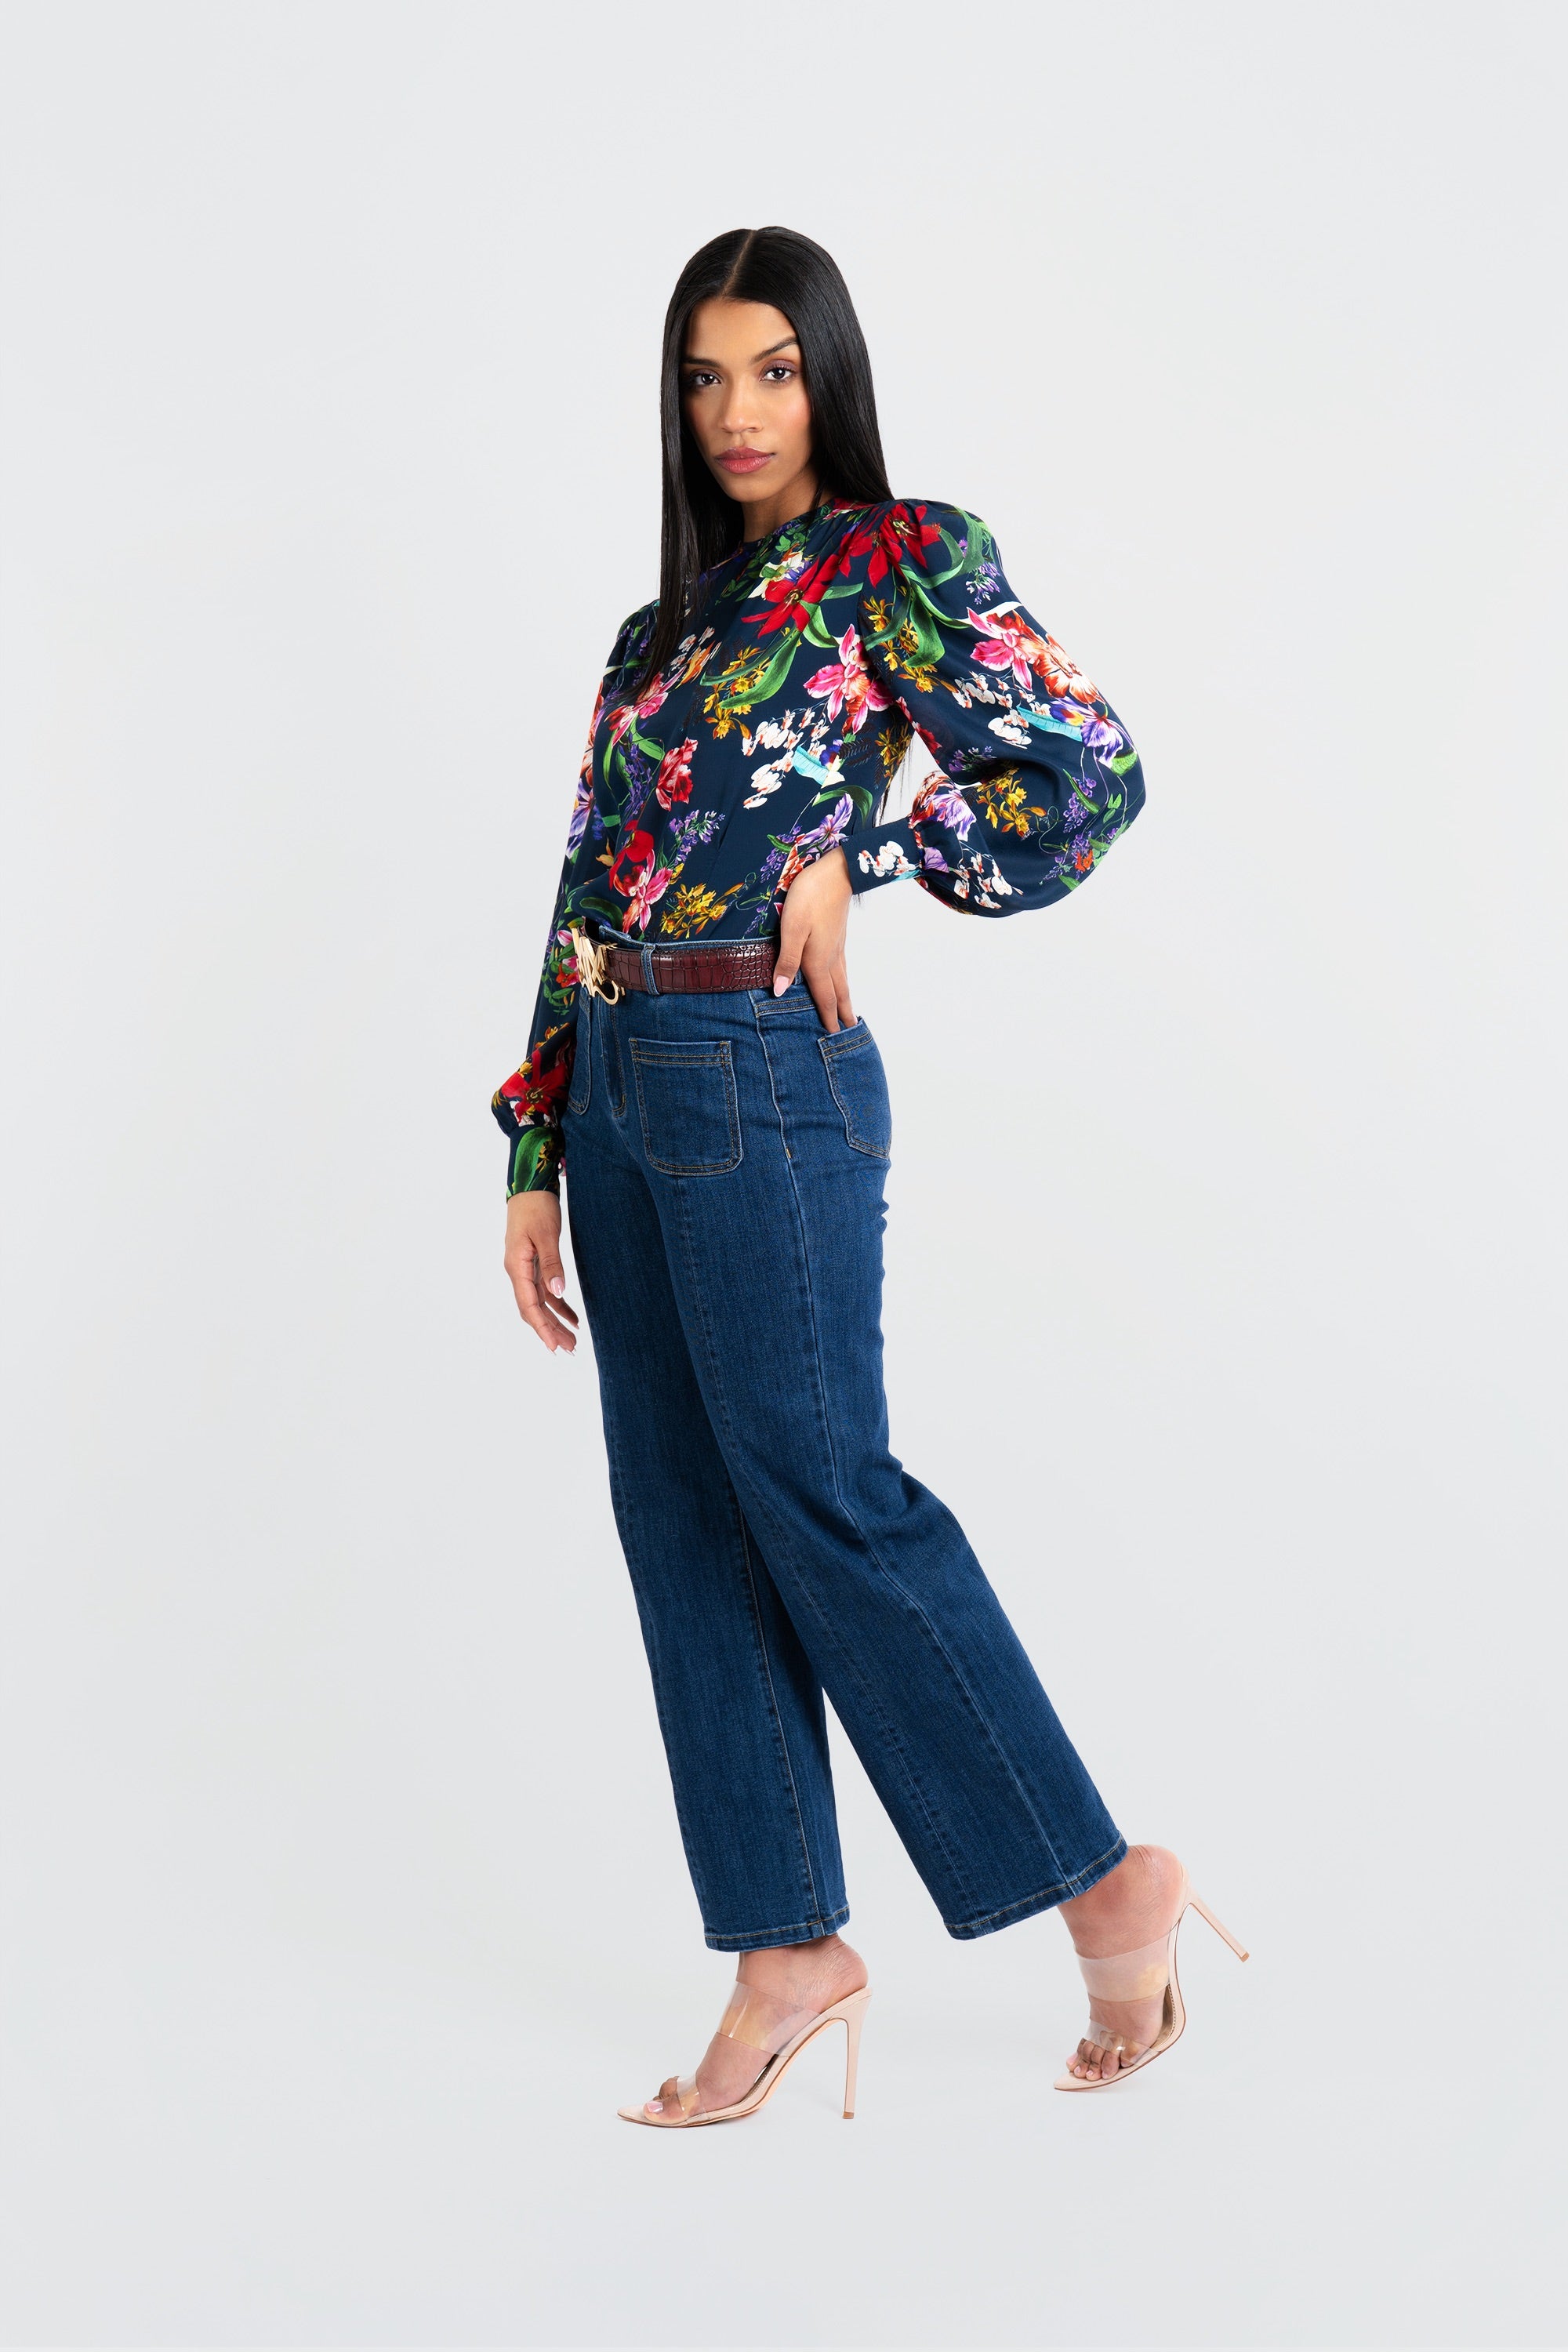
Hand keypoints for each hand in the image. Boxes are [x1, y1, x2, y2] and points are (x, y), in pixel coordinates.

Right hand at [504, 1189, 578, 1353]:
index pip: (529, 1306)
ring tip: (573, 1340)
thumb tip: (558, 1293)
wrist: (528, 1187)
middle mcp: (517, 1271)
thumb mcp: (547, 1235)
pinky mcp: (533, 1263)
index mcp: (516, 1267)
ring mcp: (525, 1268)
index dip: (542, 1328)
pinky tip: (573, 1317)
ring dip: (555, 1321)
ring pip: (540, 1302)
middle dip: (550, 1330)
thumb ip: (551, 1264)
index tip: (554, 1347)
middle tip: (570, 1349)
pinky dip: (559, 1304)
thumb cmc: (536, 1207)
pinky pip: (545, 1291)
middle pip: (533, 1309)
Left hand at [775, 846, 853, 1030]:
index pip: (823, 996)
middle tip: (848, 1031)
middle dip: (842, 1013)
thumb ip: (787, 960)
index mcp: (818, 960)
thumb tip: (780, 991)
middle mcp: (831, 958)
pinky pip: (841, 968)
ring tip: (847, 1013)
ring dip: (845, 999)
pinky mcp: (837, 936)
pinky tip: (840, 979)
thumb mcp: (791, 929)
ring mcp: (837, 947)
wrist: (836, 872)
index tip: (833, 1036)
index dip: (827, 1017)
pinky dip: (843, 982)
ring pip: (842, 980)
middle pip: (838, 992)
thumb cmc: (809, 897)